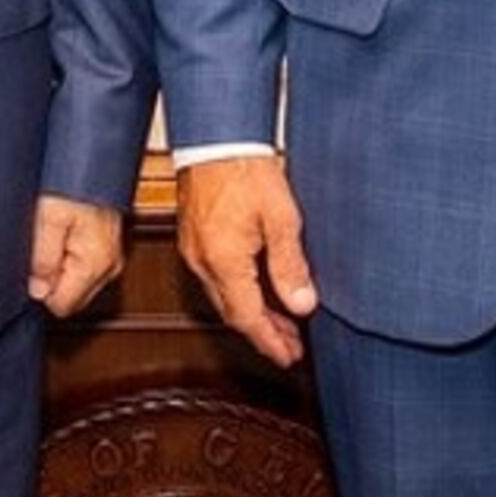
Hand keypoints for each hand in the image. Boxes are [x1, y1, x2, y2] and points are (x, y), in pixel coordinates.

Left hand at [30, 193, 125, 315]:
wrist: (92, 163)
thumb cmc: (70, 183)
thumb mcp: (46, 217)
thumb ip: (42, 258)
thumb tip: (37, 291)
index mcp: (95, 263)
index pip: (62, 305)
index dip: (41, 288)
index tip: (36, 261)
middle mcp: (109, 266)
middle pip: (70, 298)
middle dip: (51, 279)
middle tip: (45, 244)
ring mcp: (111, 260)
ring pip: (75, 285)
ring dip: (59, 266)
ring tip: (54, 234)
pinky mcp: (107, 251)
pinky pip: (81, 269)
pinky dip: (68, 258)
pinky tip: (62, 234)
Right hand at [173, 153, 316, 365]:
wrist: (216, 139)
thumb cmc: (245, 171)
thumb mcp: (282, 219)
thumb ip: (291, 266)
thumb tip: (302, 304)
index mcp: (224, 260)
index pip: (247, 317)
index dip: (269, 342)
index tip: (288, 357)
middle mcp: (202, 261)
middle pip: (232, 312)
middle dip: (263, 333)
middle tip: (290, 347)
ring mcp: (194, 250)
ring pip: (223, 297)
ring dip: (251, 313)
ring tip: (280, 323)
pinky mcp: (193, 238)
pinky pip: (215, 278)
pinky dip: (238, 292)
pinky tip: (255, 290)